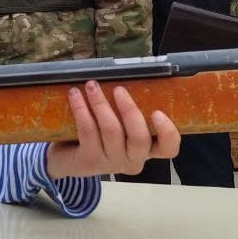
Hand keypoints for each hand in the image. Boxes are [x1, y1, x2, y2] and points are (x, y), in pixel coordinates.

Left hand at [45, 81, 180, 178]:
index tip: (157, 112)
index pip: (169, 148)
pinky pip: (88, 131)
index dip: (167, 132)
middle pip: (139, 138)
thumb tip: (128, 75)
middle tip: (118, 89)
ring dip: (100, 103)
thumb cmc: (100, 136)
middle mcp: (133, 159)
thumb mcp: (121, 125)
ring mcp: (111, 163)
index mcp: (147, 149)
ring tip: (91, 86)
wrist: (68, 159)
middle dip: (129, 109)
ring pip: (111, 130)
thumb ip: (128, 110)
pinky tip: (75, 95)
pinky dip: (81, 109)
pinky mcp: (90, 161)